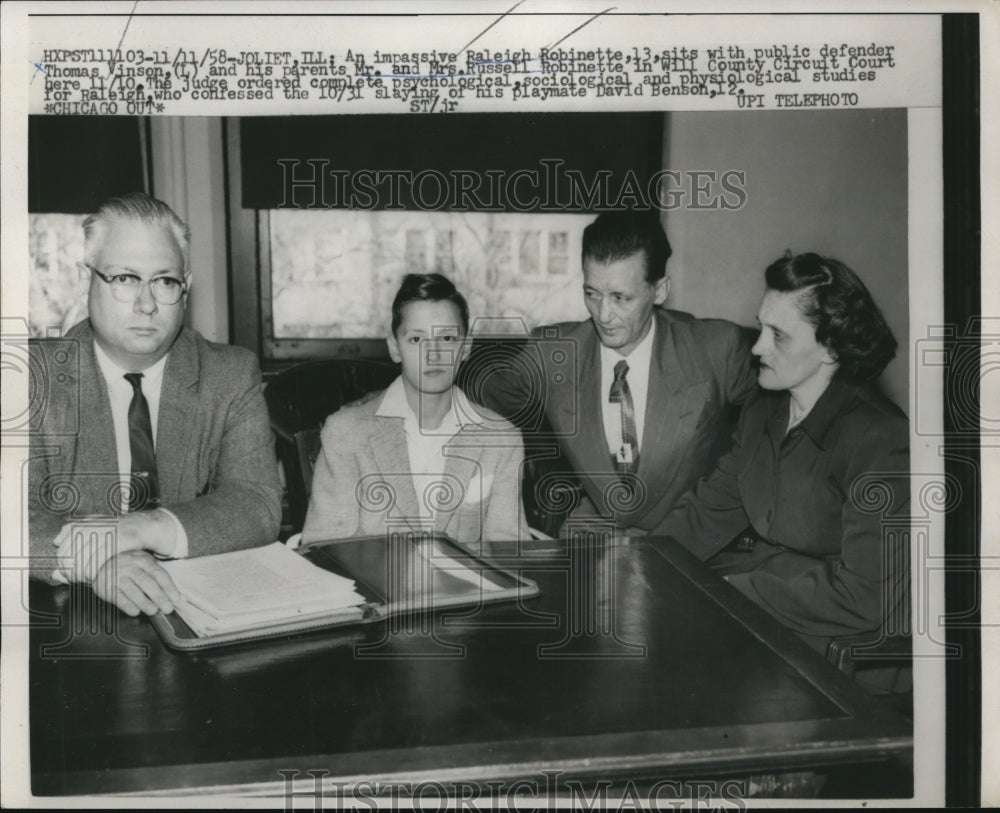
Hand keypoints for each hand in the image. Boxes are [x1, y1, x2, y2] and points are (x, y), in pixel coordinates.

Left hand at [53, 510, 179, 582]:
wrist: (144, 526)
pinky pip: (96, 562)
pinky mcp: (114, 542)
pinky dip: (92, 573)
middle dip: (69, 571)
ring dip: (80, 575)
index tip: (68, 573)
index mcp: (83, 523)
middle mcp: (90, 527)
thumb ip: (73, 536)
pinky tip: (95, 578)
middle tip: (75, 580)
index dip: (62, 564)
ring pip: (80, 561)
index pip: (62, 548)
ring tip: (84, 580)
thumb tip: (54, 545)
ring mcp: (102, 534)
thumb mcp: (94, 528)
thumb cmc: (117, 531)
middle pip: (68, 556)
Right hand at [92, 550, 181, 616]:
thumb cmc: (128, 565)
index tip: (176, 599)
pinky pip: (119, 598)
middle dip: (159, 597)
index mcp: (143, 560)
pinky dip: (128, 606)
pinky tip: (136, 611)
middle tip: (167, 609)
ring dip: (145, 603)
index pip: (159, 574)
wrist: (101, 562)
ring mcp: (118, 577)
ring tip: (153, 611)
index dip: (169, 587)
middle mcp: (130, 567)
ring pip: (133, 591)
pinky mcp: (107, 587)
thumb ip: (156, 575)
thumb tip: (173, 594)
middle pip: (148, 583)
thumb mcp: (143, 562)